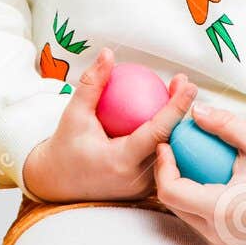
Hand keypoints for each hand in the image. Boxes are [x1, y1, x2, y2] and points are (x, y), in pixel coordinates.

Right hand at [22, 48, 196, 201]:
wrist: (57, 184)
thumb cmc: (64, 147)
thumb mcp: (74, 114)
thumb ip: (92, 84)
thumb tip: (108, 54)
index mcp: (121, 162)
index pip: (157, 132)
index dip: (176, 108)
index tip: (188, 85)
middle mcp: (137, 179)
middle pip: (170, 142)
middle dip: (182, 112)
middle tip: (184, 83)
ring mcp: (142, 189)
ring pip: (170, 154)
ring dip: (178, 125)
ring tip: (180, 94)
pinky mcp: (144, 190)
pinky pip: (161, 160)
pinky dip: (167, 138)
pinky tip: (169, 115)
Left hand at [153, 103, 245, 244]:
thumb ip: (226, 124)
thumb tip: (195, 111)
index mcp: (221, 211)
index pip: (171, 192)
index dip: (162, 166)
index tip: (166, 144)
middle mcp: (215, 233)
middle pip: (171, 203)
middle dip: (166, 174)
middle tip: (173, 147)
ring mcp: (218, 242)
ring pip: (181, 212)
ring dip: (177, 186)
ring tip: (186, 159)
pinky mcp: (221, 244)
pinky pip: (194, 219)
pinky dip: (191, 198)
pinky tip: (200, 176)